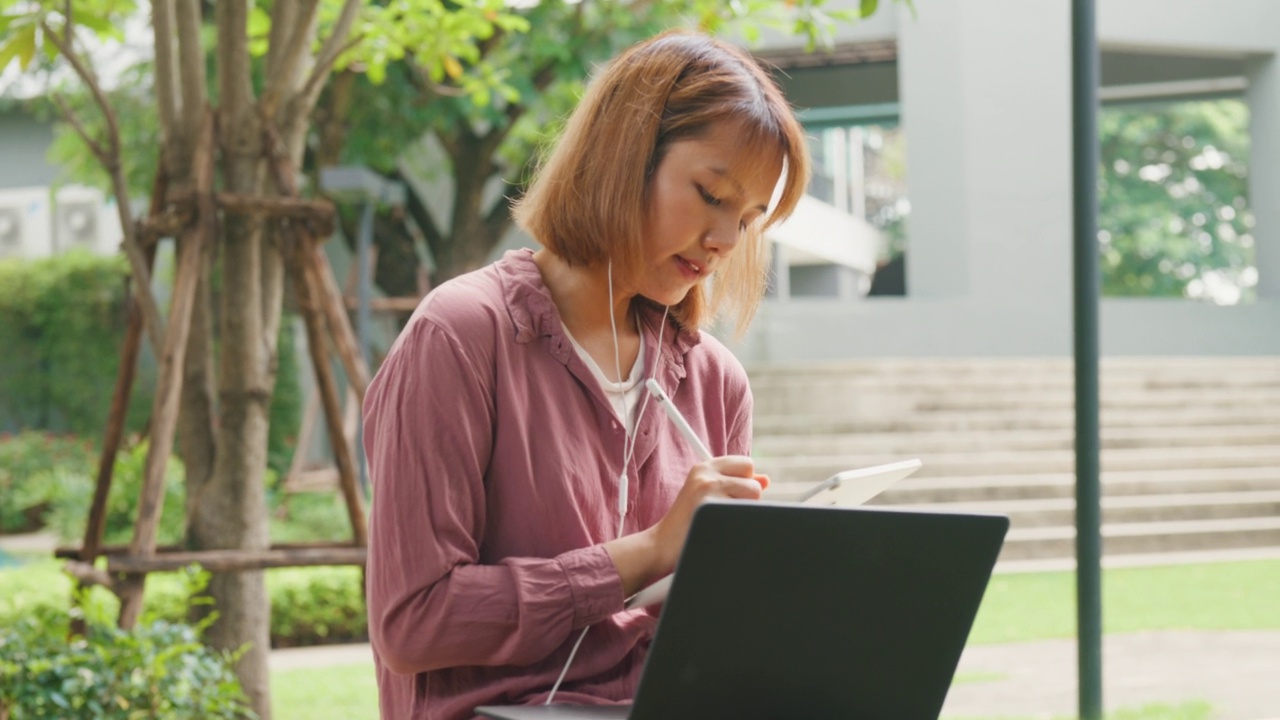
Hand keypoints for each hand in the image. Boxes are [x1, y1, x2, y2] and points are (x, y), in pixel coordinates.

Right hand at [648, 455, 768, 575]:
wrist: (662, 544)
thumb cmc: (687, 522)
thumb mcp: (706, 494)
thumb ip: (735, 483)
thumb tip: (765, 480)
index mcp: (705, 467)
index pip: (746, 464)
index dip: (747, 482)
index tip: (734, 495)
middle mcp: (706, 475)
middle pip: (753, 482)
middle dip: (748, 499)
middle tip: (726, 512)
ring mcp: (708, 491)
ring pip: (753, 498)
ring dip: (744, 513)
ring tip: (722, 521)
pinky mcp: (712, 509)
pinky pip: (745, 514)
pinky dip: (740, 525)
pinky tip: (721, 530)